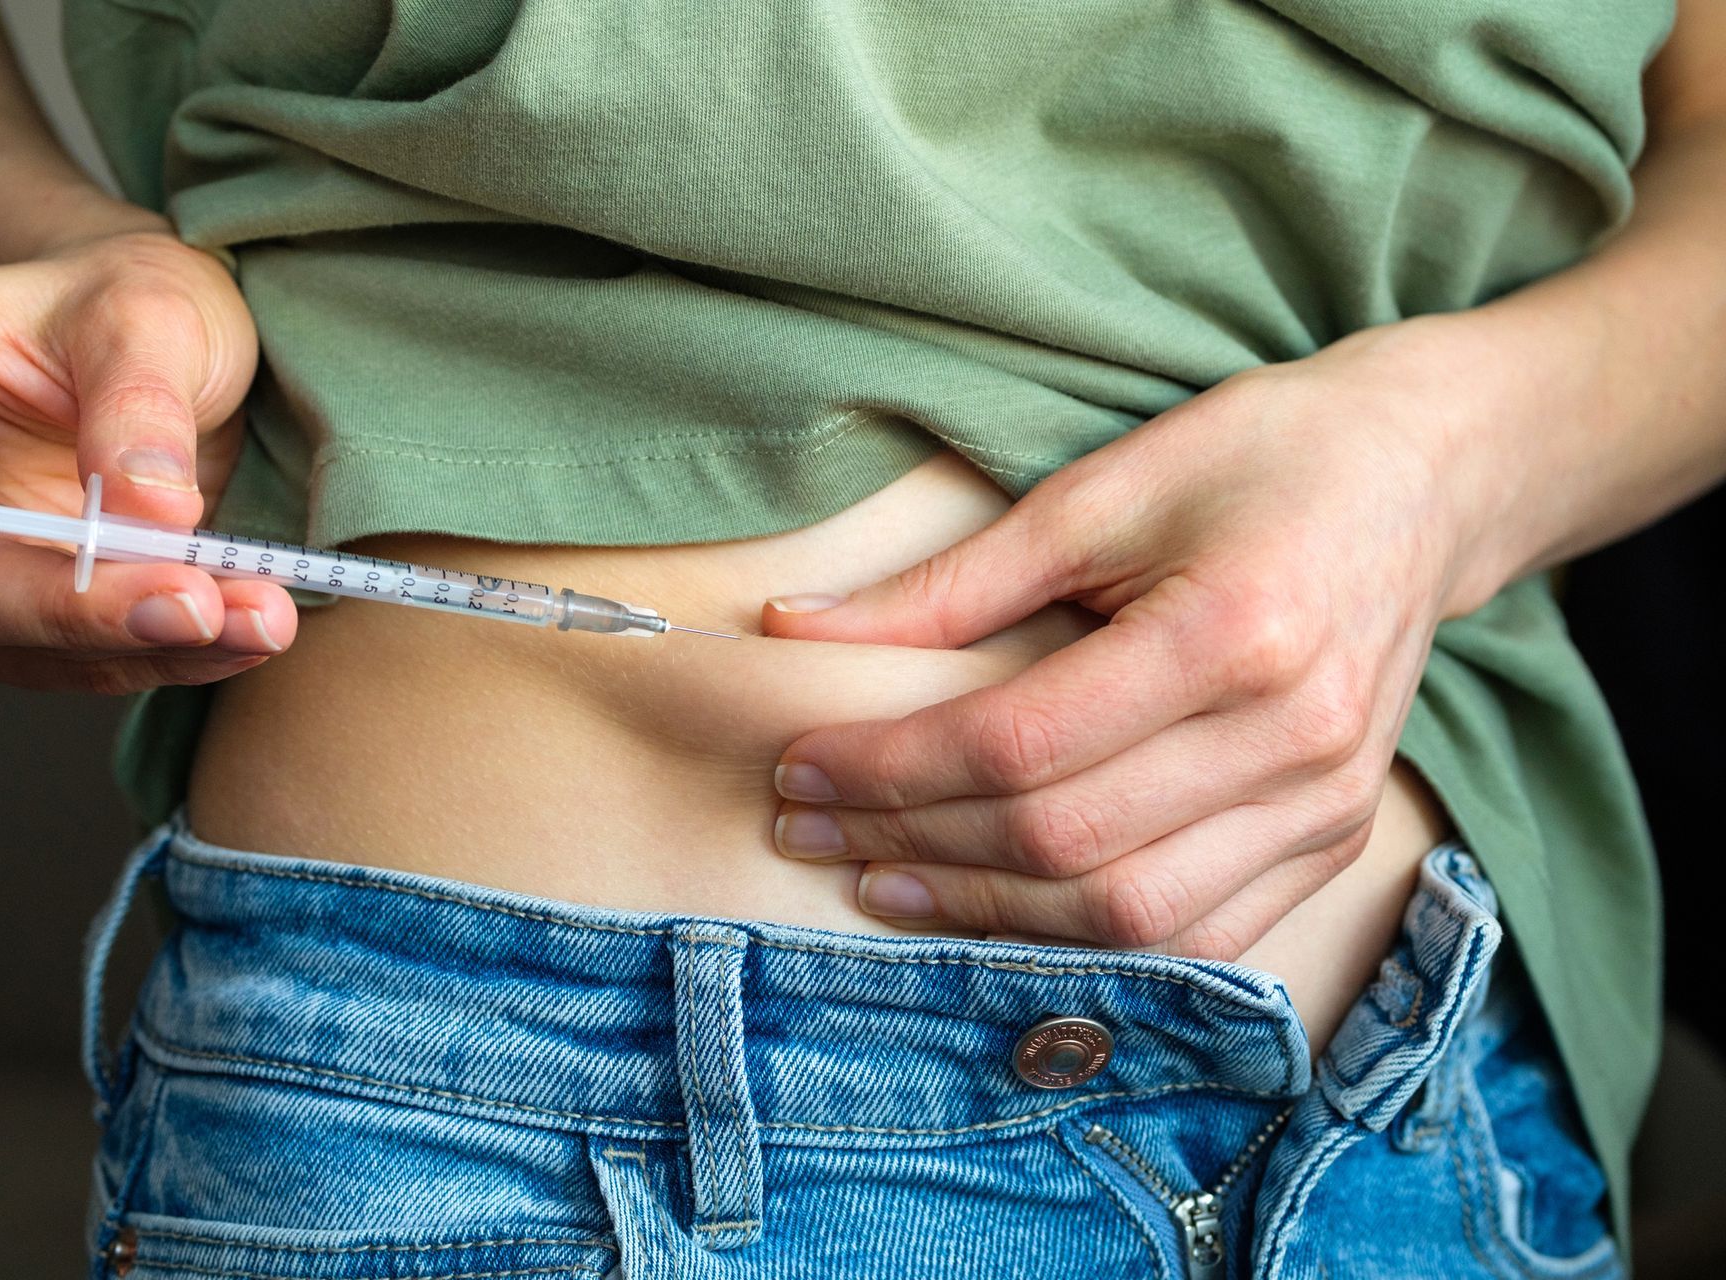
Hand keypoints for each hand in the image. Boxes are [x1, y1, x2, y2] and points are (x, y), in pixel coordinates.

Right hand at [0, 227, 297, 692]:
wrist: (173, 348)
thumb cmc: (129, 304)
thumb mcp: (146, 309)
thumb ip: (137, 397)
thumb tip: (148, 508)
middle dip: (70, 609)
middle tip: (188, 603)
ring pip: (34, 644)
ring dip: (151, 645)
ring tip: (261, 618)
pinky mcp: (52, 618)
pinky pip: (105, 657)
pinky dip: (187, 653)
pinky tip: (256, 629)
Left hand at [760, 315, 1514, 957]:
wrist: (1422, 482)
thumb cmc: (1259, 458)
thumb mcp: (1102, 487)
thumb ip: (952, 581)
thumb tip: (797, 629)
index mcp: (1234, 633)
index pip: (1021, 744)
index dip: (892, 767)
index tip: (798, 764)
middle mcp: (1292, 739)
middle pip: (1063, 839)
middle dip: (911, 842)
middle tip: (807, 826)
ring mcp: (1325, 804)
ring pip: (1126, 914)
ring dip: (983, 910)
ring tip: (877, 880)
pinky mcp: (1336, 837)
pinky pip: (1196, 936)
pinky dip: (1082, 938)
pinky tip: (995, 910)